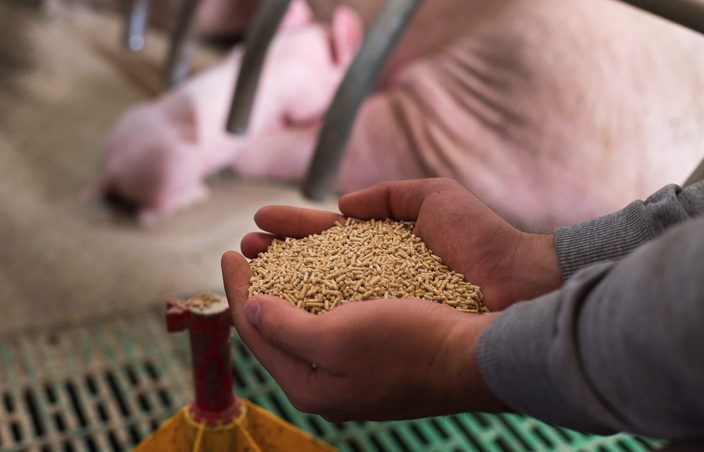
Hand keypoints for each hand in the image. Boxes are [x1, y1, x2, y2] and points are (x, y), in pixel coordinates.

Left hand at [222, 251, 509, 421]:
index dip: (238, 289)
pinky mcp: (375, 352)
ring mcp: (352, 367)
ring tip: (278, 249)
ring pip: (307, 318)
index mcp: (309, 384)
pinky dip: (321, 290)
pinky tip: (323, 270)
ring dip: (289, 282)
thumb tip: (251, 311)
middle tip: (249, 246)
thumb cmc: (408, 346)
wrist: (475, 356)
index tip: (229, 253)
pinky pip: (335, 316)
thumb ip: (284, 328)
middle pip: (278, 326)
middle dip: (260, 283)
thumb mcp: (336, 339)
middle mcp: (326, 380)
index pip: (256, 333)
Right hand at [241, 178, 562, 310]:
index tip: (260, 220)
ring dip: (277, 278)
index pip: (328, 237)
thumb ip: (387, 195)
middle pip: (313, 266)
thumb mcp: (431, 199)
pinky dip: (300, 308)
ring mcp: (376, 309)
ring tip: (245, 263)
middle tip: (243, 245)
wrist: (514, 286)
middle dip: (276, 254)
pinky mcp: (380, 333)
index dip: (293, 228)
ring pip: (315, 293)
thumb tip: (342, 207)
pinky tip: (272, 300)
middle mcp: (374, 282)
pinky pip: (332, 320)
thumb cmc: (481, 241)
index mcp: (383, 249)